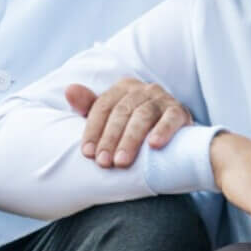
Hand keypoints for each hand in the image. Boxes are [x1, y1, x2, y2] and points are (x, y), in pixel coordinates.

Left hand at [65, 77, 192, 167]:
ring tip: (122, 162)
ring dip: (130, 140)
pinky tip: (154, 146)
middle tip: (103, 163)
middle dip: (110, 139)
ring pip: (143, 116)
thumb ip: (89, 106)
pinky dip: (163, 131)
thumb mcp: (111, 118)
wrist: (175, 137)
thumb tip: (69, 90)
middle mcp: (143, 89)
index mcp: (123, 88)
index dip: (93, 130)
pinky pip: (171, 119)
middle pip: (121, 112)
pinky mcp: (180, 112)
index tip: (87, 153)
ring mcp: (163, 99)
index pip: (103, 106)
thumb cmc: (136, 128)